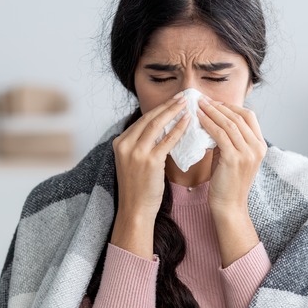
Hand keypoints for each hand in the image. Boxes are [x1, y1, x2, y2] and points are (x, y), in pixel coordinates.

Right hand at [110, 93, 189, 258]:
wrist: (135, 210)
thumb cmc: (138, 188)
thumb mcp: (134, 162)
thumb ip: (143, 145)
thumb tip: (162, 129)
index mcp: (120, 142)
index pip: (142, 120)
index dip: (159, 109)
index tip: (173, 101)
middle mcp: (125, 144)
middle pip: (149, 119)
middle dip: (167, 106)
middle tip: (183, 97)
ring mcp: (136, 152)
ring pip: (157, 125)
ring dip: (173, 112)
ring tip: (187, 104)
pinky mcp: (149, 161)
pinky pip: (166, 140)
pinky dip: (178, 129)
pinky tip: (188, 121)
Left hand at [197, 97, 266, 211]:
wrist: (229, 205)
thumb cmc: (227, 182)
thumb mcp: (232, 156)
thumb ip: (229, 139)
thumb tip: (213, 120)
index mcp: (260, 146)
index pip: (249, 117)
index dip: (231, 107)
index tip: (214, 102)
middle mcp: (257, 147)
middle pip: (239, 117)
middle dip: (219, 106)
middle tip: (203, 99)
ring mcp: (248, 153)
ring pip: (229, 123)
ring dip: (212, 112)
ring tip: (199, 105)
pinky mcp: (234, 159)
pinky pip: (220, 135)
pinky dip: (208, 123)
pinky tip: (198, 118)